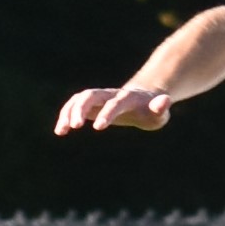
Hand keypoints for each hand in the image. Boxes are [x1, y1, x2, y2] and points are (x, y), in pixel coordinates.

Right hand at [55, 85, 172, 134]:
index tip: (99, 128)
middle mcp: (110, 94)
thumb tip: (164, 101)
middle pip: (92, 95)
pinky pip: (73, 106)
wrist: (141, 100)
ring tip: (62, 131)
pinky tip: (60, 131)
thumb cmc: (150, 111)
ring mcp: (98, 97)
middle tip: (76, 126)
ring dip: (69, 112)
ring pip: (79, 99)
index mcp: (128, 98)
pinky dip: (65, 116)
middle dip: (82, 108)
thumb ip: (160, 108)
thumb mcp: (159, 113)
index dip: (108, 113)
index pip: (116, 103)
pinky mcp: (89, 104)